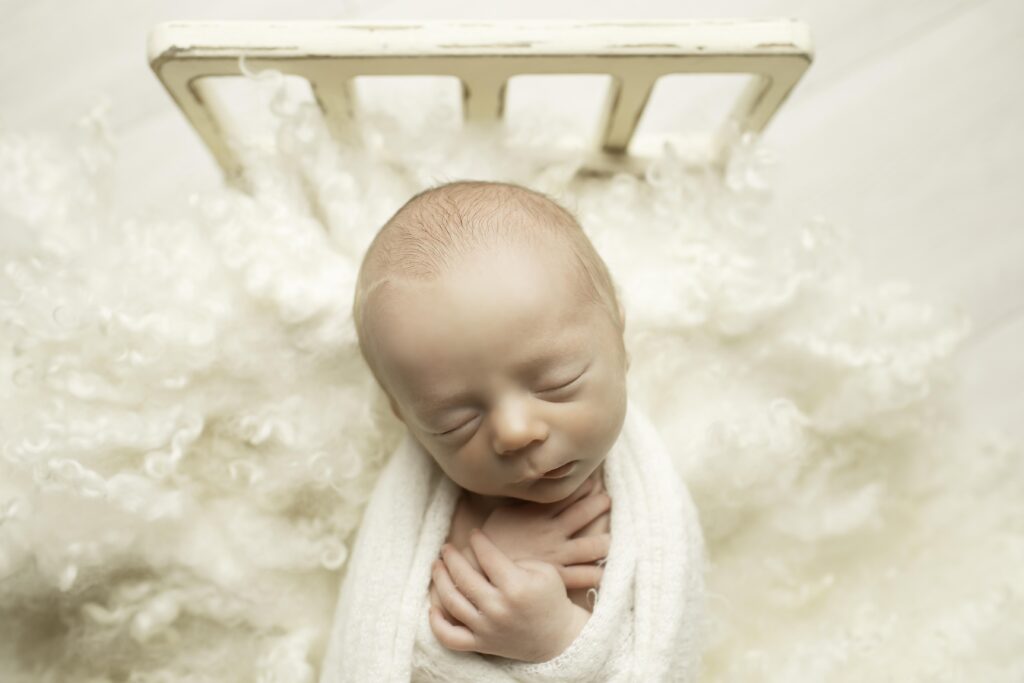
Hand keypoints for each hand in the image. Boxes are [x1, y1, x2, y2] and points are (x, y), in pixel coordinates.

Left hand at [429, 529, 590, 662]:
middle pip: (463, 576)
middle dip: (451, 556)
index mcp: (516, 587)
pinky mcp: (482, 645)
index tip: (474, 533)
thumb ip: (514, 560)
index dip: (477, 540)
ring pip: (451, 602)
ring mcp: (487, 629)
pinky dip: (436, 624)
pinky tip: (433, 607)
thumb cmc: (550, 598)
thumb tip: (482, 554)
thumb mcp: (544, 571)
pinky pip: (450, 637)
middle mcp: (498, 608)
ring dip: (439, 580)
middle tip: (447, 547)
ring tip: (436, 565)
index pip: (487, 556)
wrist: (557, 637)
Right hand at [480, 477, 610, 589]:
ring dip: (605, 540)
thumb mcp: (505, 514)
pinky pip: (584, 576)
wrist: (482, 570)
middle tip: (608, 500)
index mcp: (539, 515)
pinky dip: (596, 573)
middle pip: (584, 513)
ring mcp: (558, 555)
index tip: (593, 481)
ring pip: (591, 546)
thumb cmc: (492, 541)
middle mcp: (553, 532)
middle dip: (599, 504)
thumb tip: (532, 488)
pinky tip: (605, 571)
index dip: (583, 486)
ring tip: (612, 537)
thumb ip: (524, 504)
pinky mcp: (558, 576)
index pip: (567, 495)